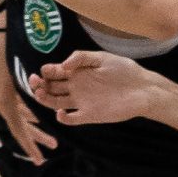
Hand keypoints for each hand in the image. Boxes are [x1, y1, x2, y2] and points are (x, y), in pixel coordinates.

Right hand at [28, 50, 155, 124]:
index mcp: (77, 72)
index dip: (45, 72)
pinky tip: (62, 112)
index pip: (54, 72)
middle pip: (51, 87)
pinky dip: (63, 118)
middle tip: (34, 82)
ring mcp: (82, 102)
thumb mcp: (102, 57)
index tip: (43, 71)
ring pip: (55, 102)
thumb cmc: (124, 70)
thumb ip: (81, 57)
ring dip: (45, 99)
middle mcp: (76, 87)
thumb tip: (63, 65)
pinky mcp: (89, 115)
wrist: (143, 89)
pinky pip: (71, 119)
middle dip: (39, 84)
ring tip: (40, 94)